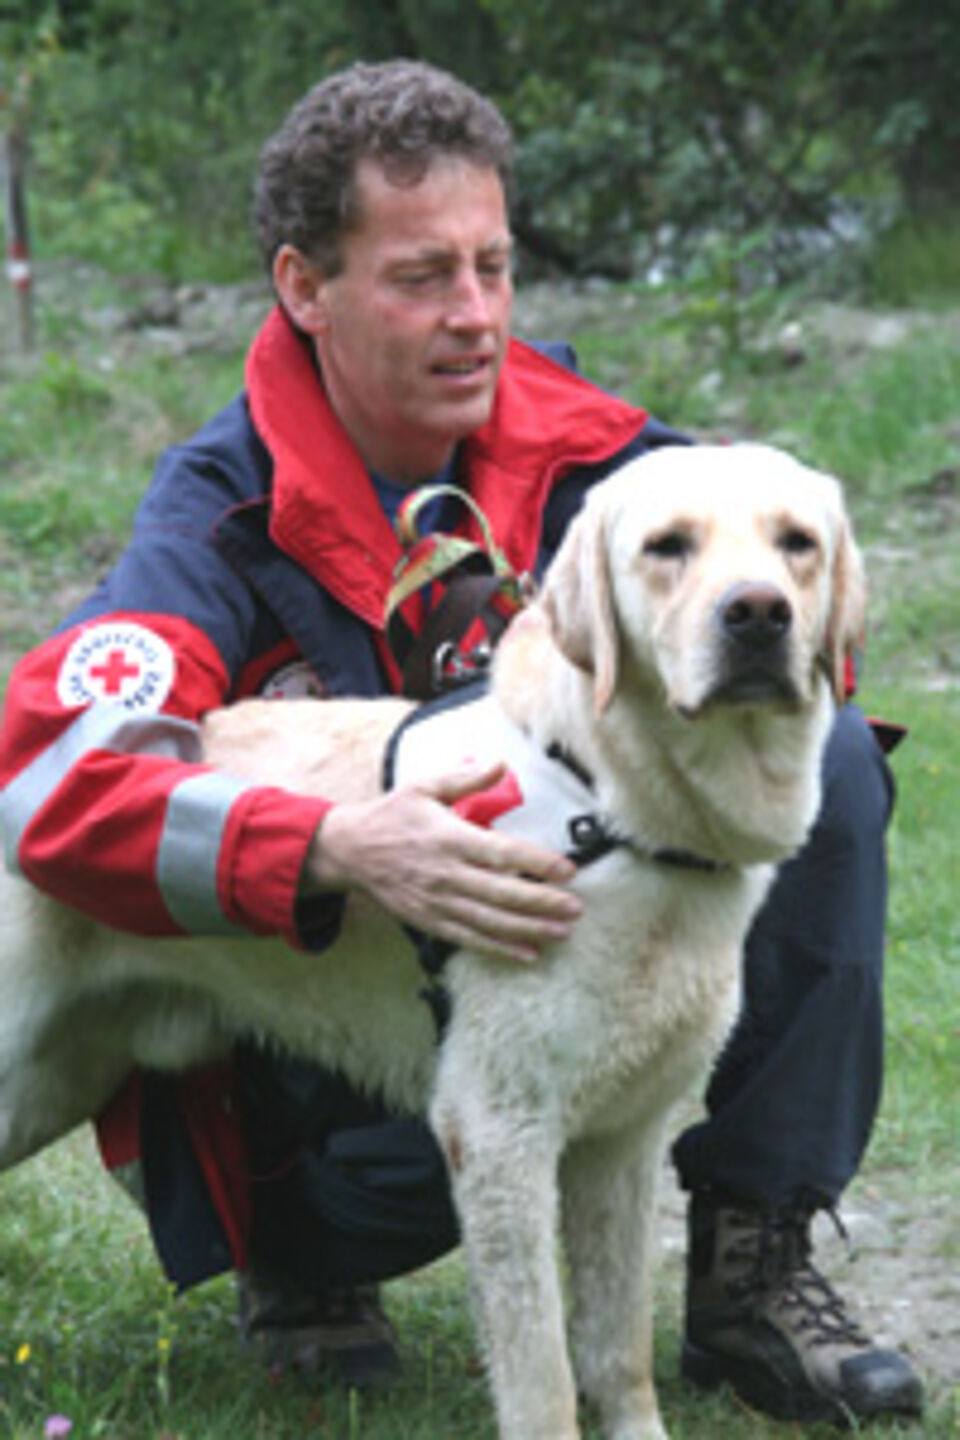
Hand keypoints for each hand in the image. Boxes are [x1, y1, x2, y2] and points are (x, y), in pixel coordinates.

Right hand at [303, 761, 581, 962]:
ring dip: (528, 929)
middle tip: (576, 908)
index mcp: (448, 838)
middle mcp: (445, 873)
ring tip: (562, 932)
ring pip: (489, 920)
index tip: (567, 869)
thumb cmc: (391, 816)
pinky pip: (469, 938)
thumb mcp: (424, 786)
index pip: (500, 853)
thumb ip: (464, 778)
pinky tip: (528, 953)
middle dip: (542, 902)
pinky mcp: (429, 921)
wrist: (349, 851)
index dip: (536, 862)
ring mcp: (437, 901)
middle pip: (501, 892)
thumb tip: (500, 762)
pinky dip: (499, 948)